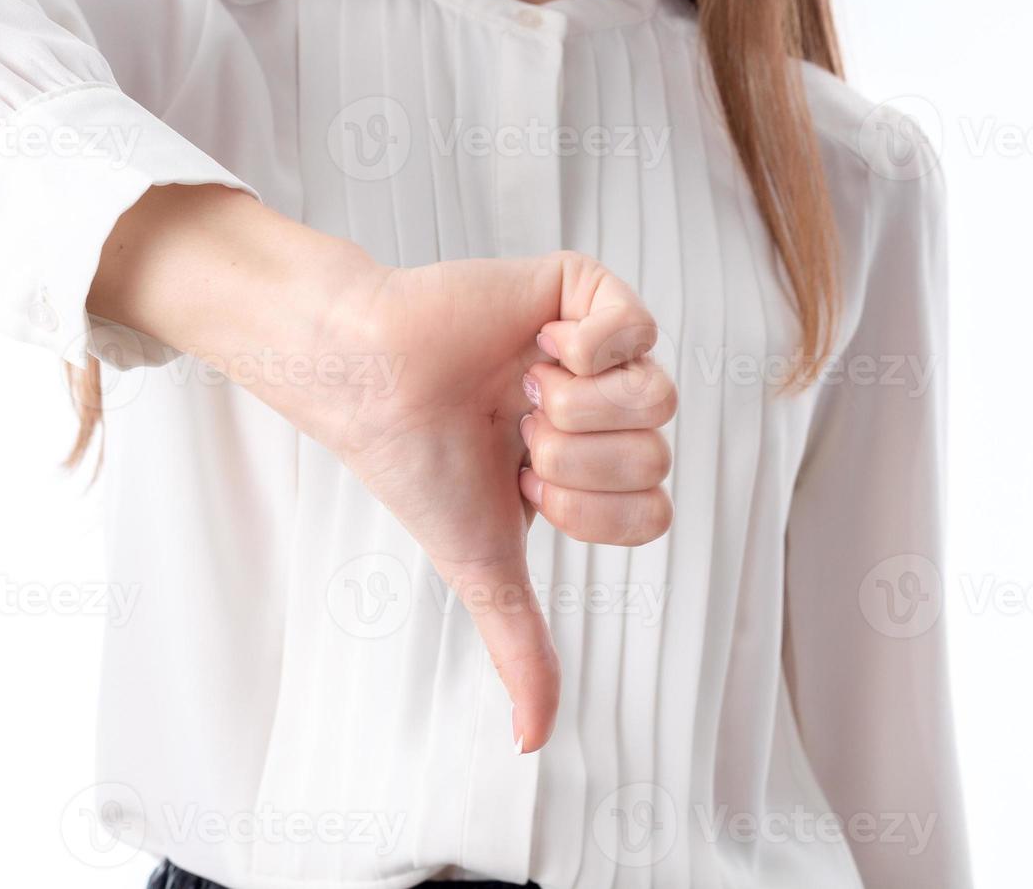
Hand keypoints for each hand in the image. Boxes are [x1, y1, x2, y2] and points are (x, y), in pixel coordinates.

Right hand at [314, 257, 676, 752]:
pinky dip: (586, 347)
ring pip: (660, 399)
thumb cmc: (419, 466)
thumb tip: (533, 743)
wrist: (372, 383)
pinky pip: (639, 325)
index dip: (588, 510)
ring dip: (575, 407)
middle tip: (515, 434)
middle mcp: (606, 411)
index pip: (653, 512)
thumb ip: (521, 646)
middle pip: (658, 458)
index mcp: (592, 470)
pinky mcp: (587, 290)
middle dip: (573, 459)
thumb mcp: (485, 567)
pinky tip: (535, 344)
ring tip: (521, 389)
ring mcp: (602, 350)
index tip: (523, 484)